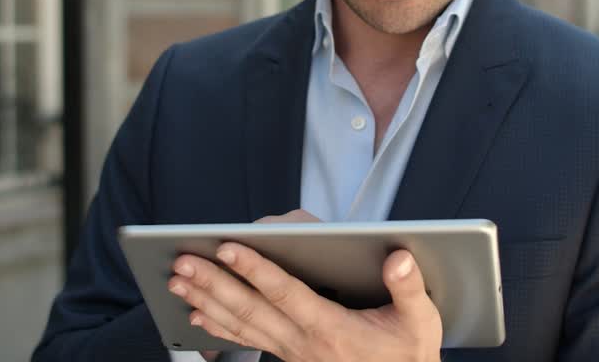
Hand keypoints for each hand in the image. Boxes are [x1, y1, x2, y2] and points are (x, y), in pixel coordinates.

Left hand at [171, 232, 441, 361]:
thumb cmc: (408, 354)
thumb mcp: (420, 322)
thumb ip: (408, 288)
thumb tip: (399, 258)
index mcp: (331, 330)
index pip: (285, 294)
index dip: (255, 269)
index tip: (229, 246)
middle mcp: (303, 343)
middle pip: (249, 309)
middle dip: (213, 282)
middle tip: (183, 261)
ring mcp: (291, 352)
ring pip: (240, 324)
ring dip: (205, 301)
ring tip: (177, 281)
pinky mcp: (287, 355)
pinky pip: (245, 340)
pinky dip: (217, 328)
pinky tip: (195, 316)